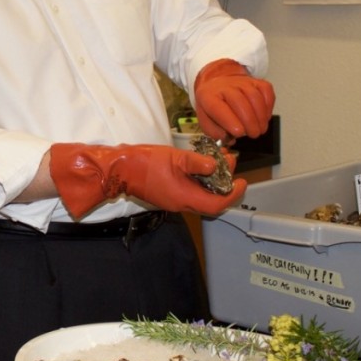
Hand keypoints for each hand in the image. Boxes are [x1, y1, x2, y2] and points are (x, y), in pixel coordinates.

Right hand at [49, 143, 246, 217]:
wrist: (118, 170)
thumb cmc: (143, 163)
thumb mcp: (174, 157)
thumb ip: (197, 162)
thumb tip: (216, 164)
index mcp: (184, 197)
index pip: (217, 204)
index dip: (233, 194)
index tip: (242, 181)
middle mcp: (181, 203)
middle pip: (211, 200)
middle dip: (224, 182)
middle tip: (230, 162)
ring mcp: (173, 200)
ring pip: (200, 194)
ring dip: (212, 179)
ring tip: (216, 159)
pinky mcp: (167, 194)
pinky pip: (189, 191)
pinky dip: (199, 180)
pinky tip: (199, 165)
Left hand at [194, 59, 274, 139]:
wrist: (219, 86)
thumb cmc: (213, 106)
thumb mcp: (206, 120)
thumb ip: (215, 132)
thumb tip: (229, 139)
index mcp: (207, 96)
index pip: (217, 107)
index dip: (230, 121)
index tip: (239, 133)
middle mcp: (224, 86)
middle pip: (239, 101)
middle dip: (249, 121)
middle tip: (253, 134)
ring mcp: (241, 82)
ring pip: (254, 96)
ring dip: (260, 116)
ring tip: (260, 129)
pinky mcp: (256, 81)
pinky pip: (266, 91)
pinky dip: (268, 106)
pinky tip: (265, 117)